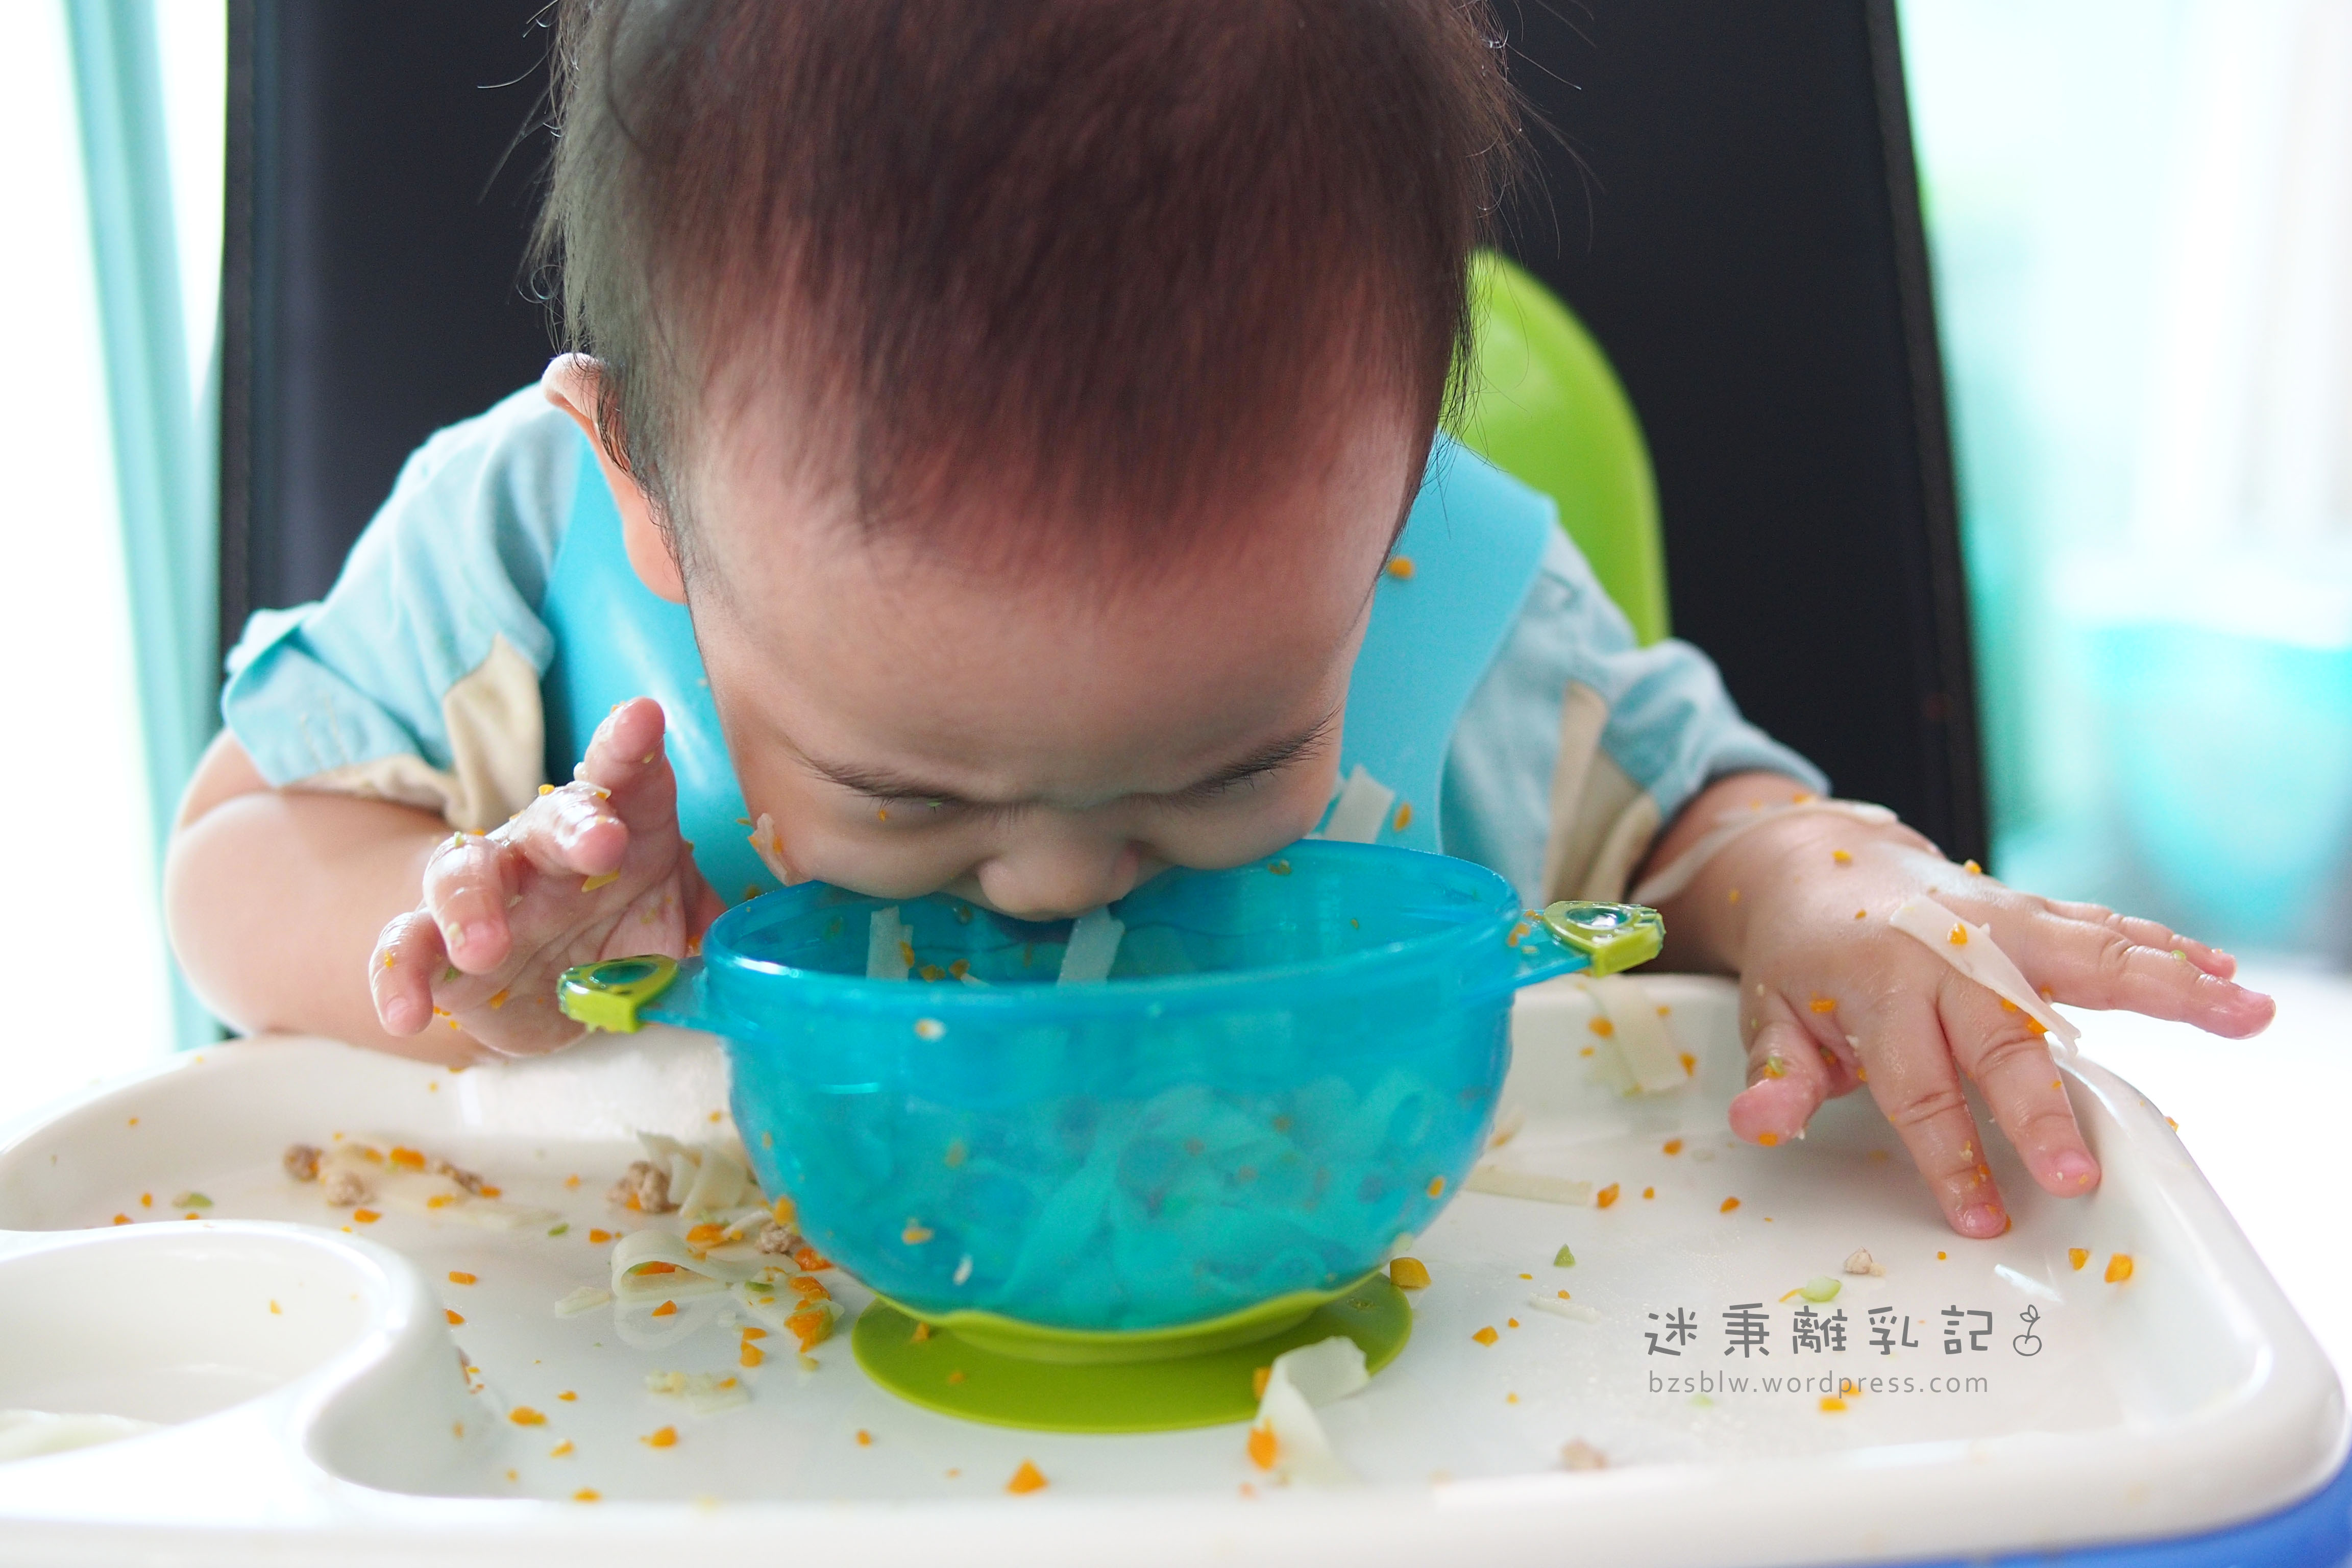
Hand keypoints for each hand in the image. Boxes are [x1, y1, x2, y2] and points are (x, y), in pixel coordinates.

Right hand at [369, 698, 725, 1054]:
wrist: (552, 985)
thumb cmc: (624, 931)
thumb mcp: (674, 922)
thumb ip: (706, 922)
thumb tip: (747, 941)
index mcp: (616, 825)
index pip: (626, 777)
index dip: (632, 745)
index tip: (643, 718)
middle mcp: (545, 847)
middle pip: (551, 818)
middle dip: (575, 825)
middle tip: (601, 844)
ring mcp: (486, 894)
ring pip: (462, 874)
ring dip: (471, 905)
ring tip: (485, 949)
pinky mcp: (438, 946)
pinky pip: (404, 950)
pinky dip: (398, 978)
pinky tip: (403, 1014)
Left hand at [1652, 776, 2274, 1237]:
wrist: (1811, 862)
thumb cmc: (1797, 956)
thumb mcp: (1767, 1016)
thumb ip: (1777, 1074)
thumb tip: (1760, 1123)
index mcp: (1876, 984)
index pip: (1915, 1086)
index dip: (1947, 1155)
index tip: (1978, 1218)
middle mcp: (1945, 949)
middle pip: (2002, 1037)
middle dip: (2039, 1109)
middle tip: (2078, 1174)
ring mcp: (1997, 923)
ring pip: (2088, 957)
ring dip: (2169, 988)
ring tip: (2243, 1015)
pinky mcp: (2029, 911)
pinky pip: (2105, 929)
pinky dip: (2168, 949)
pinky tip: (2226, 975)